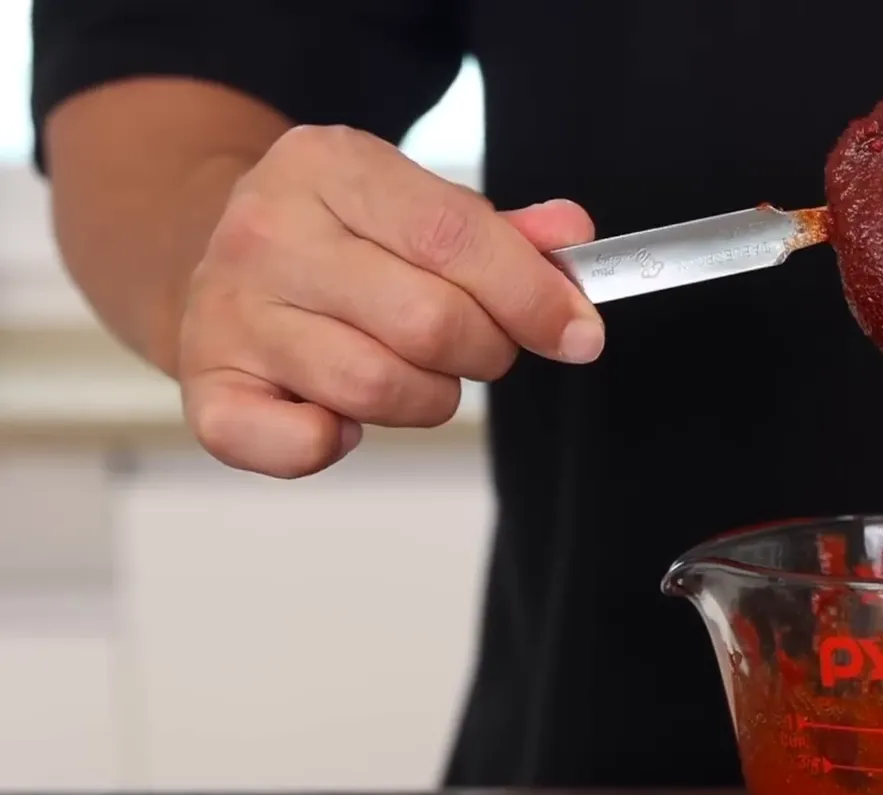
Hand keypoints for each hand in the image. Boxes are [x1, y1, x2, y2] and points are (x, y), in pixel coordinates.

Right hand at [177, 124, 603, 477]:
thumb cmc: (336, 239)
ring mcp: (228, 311)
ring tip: (410, 370)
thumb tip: (572, 238)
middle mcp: (266, 233)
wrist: (213, 256)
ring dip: (425, 398)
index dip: (533, 296)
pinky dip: (335, 444)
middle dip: (484, 350)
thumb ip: (501, 232)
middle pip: (428, 322)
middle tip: (477, 347)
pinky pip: (298, 445)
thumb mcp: (415, 207)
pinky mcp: (208, 387)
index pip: (454, 236)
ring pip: (376, 386)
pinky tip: (340, 413)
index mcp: (329, 166)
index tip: (579, 334)